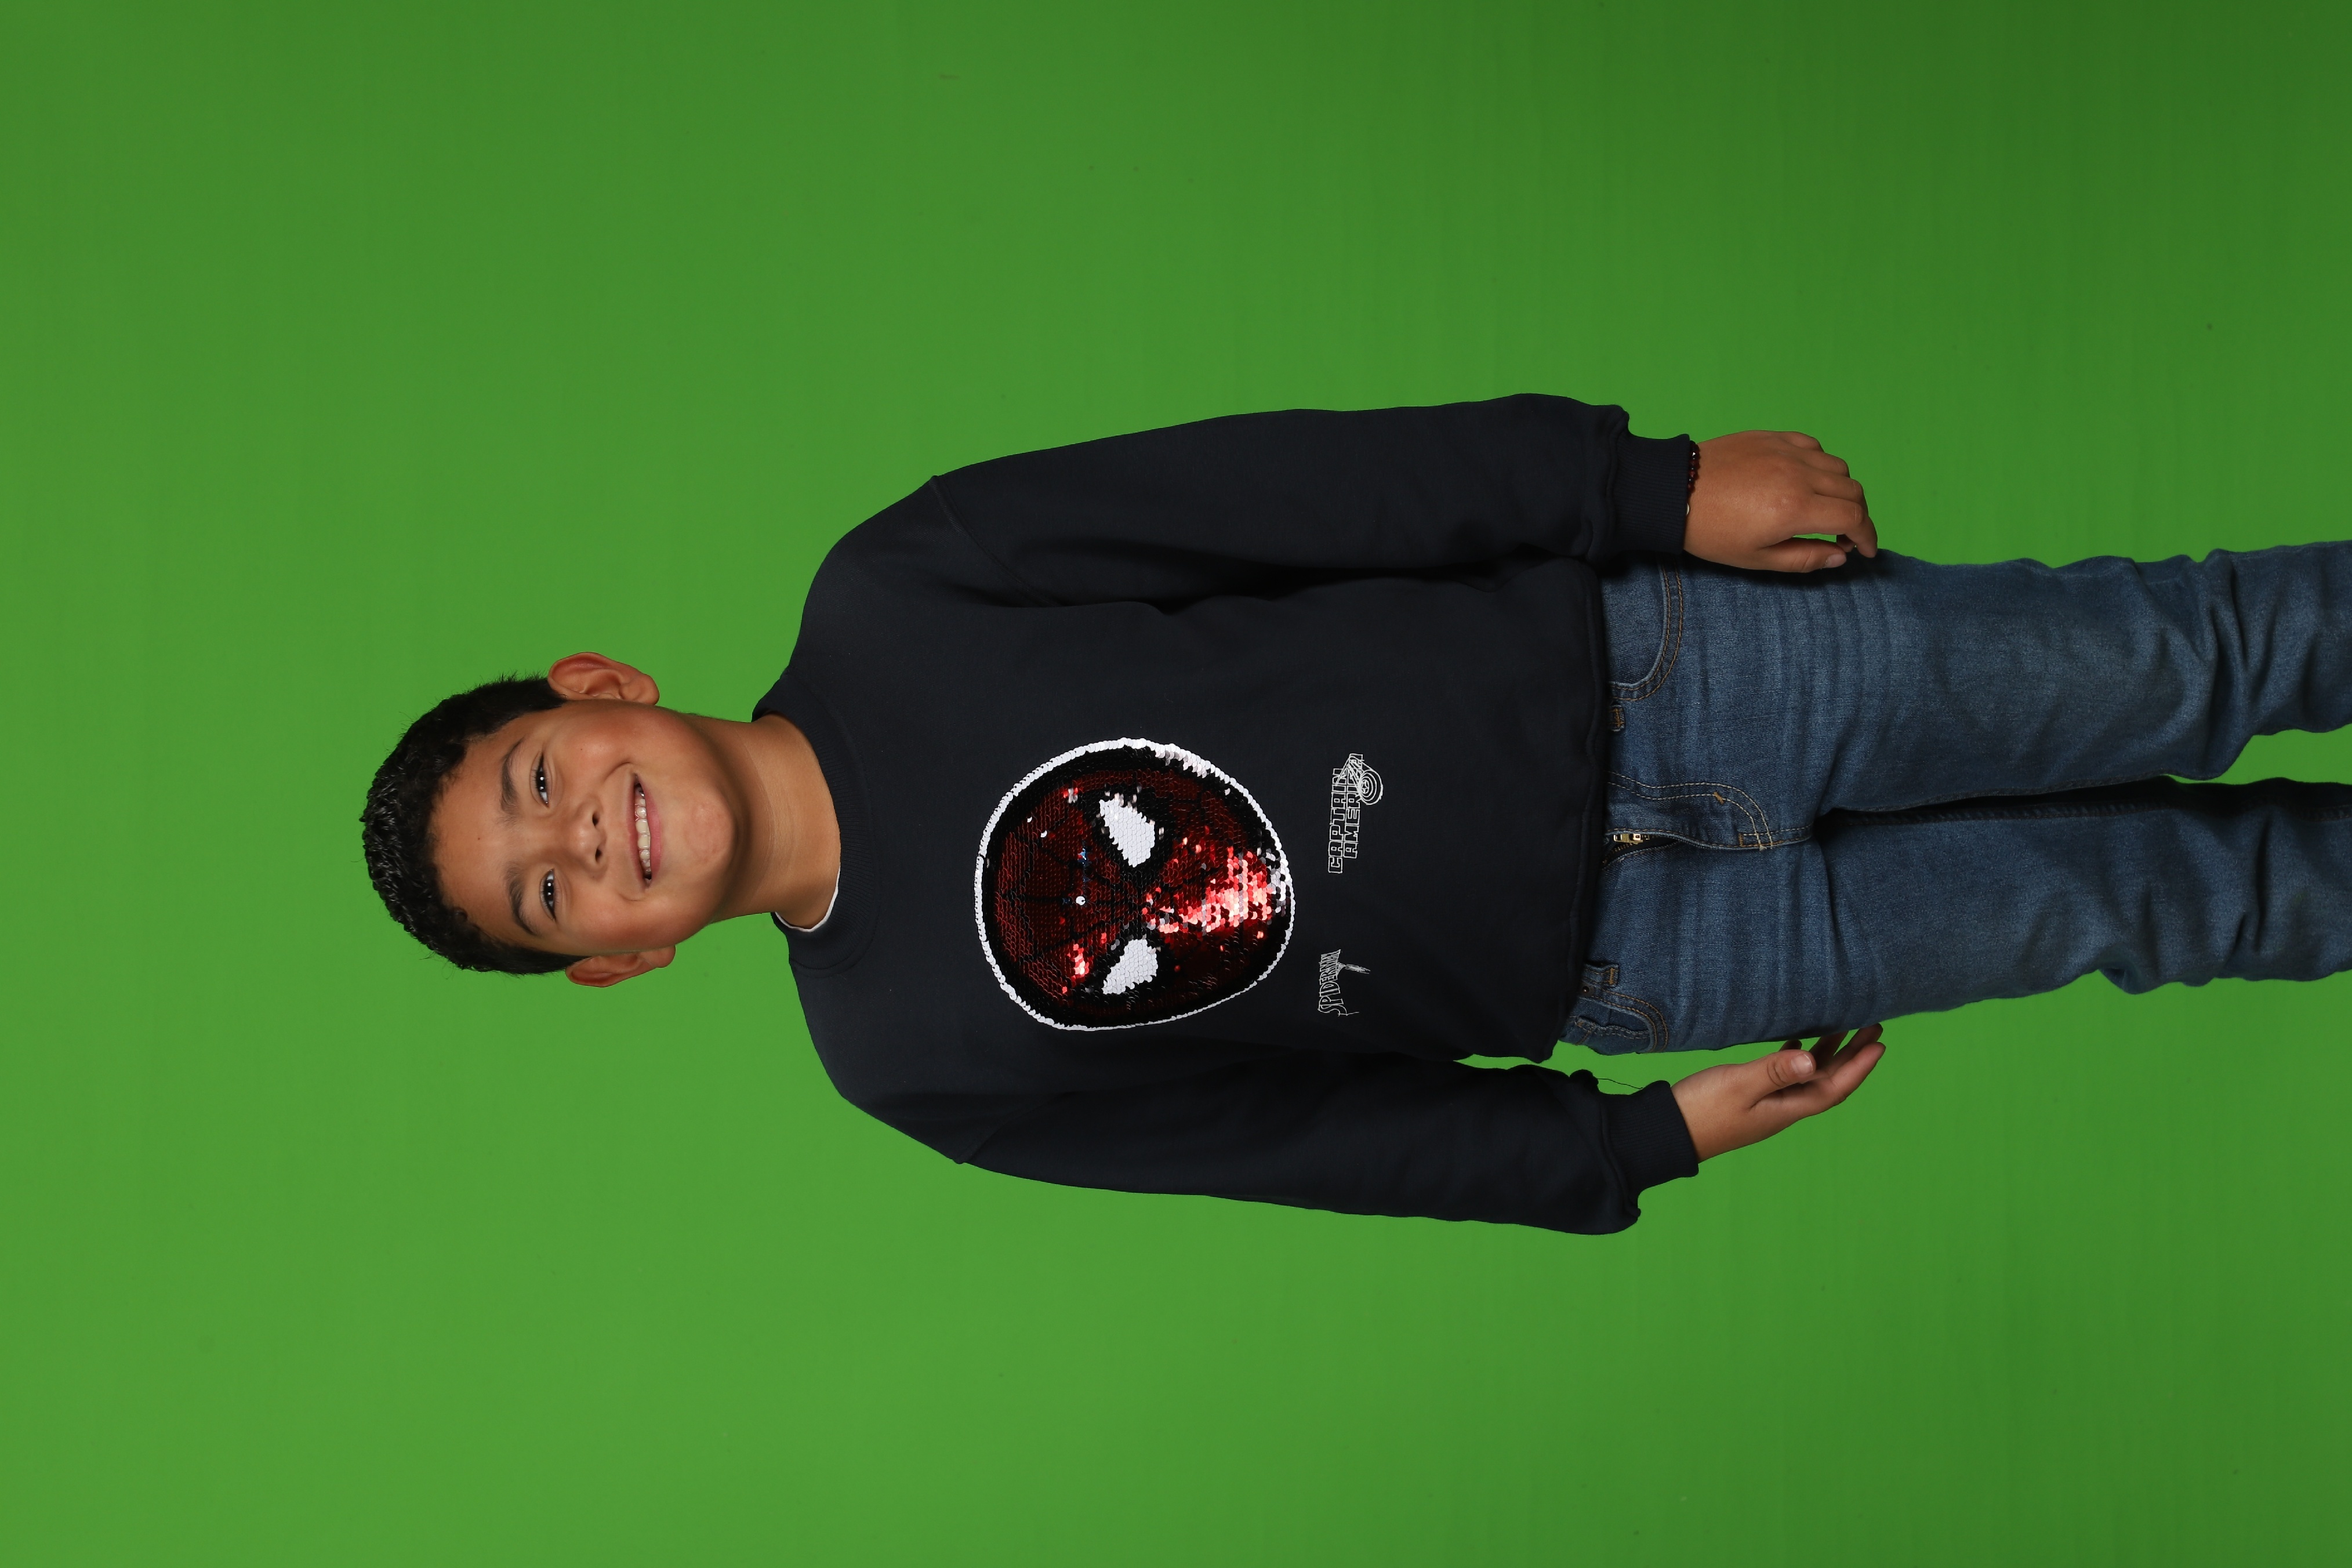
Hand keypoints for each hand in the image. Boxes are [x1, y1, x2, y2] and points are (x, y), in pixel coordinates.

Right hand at [1669, 1026, 1885, 1159]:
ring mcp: (1767, 1104)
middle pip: (1827, 1081)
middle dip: (1852, 1056)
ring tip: (1843, 1028)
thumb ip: (1774, 1071)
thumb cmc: (1701, 1110)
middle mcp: (1783, 1108)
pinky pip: (1785, 1077)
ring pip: (1807, 1078)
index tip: (1879, 1043)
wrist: (1667, 1133)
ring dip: (1828, 1055)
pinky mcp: (1750, 1099)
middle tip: (1872, 1027)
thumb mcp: (1738, 1086)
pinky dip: (1797, 1059)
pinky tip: (1795, 1044)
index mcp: (1787, 1108)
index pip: (1834, 1087)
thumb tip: (1813, 1060)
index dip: (1859, 1066)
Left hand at [1685, 431, 1876, 571]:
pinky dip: (1821, 464)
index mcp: (1795, 508)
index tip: (1866, 549)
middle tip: (1845, 534)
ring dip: (1842, 490)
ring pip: (1838, 467)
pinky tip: (1807, 480)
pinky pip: (1814, 447)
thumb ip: (1804, 559)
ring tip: (1825, 509)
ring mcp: (1786, 451)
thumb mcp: (1756, 558)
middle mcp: (1798, 475)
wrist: (1673, 492)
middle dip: (1859, 516)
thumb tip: (1840, 555)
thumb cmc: (1710, 531)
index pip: (1854, 518)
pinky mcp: (1773, 437)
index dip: (1868, 536)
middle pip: (1853, 491)